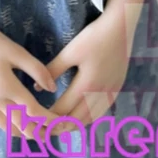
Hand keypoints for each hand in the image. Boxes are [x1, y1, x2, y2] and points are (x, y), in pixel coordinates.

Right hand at [0, 12, 63, 139]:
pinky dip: (2, 125)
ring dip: (20, 131)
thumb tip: (53, 88)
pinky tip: (9, 122)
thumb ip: (36, 69)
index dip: (49, 120)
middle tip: (51, 133)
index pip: (34, 112)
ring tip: (34, 132)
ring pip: (4, 127)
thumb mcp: (15, 50)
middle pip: (20, 125)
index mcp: (7, 86)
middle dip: (38, 131)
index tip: (61, 123)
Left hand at [38, 7, 139, 129]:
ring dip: (76, 125)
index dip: (49, 118)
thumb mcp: (70, 52)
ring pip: (91, 118)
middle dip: (61, 126)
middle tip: (46, 130)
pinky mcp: (117, 89)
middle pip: (78, 119)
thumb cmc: (93, 37)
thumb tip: (36, 88)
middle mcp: (100, 94)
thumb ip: (53, 70)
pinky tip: (81, 116)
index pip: (64, 110)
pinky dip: (90, 118)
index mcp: (87, 85)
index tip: (38, 121)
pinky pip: (102, 111)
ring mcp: (111, 93)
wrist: (121, 27)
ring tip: (61, 126)